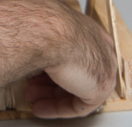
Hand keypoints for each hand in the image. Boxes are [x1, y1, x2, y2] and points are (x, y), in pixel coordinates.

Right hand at [25, 0, 117, 117]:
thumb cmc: (39, 23)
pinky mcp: (100, 87)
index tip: (35, 73)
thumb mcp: (39, 30)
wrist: (47, 30)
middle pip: (74, 71)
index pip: (73, 52)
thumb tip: (29, 47)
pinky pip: (79, 103)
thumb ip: (41, 42)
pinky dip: (59, 108)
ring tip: (32, 100)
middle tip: (31, 88)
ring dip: (51, 96)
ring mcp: (103, 66)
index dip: (52, 65)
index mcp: (85, 28)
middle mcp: (98, 45)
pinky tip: (43, 108)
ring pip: (77, 88)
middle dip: (50, 83)